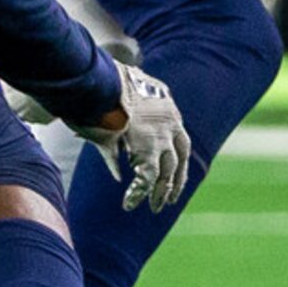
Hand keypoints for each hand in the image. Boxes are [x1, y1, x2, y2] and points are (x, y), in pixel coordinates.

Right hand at [75, 62, 190, 212]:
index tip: (175, 176)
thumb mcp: (121, 108)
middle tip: (170, 200)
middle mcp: (170, 125)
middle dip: (174, 182)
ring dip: (160, 192)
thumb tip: (117, 169)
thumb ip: (122, 136)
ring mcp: (160, 137)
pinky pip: (146, 178)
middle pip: (178, 161)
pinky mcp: (146, 147)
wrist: (106, 78)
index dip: (178, 163)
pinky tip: (129, 203)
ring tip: (156, 208)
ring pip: (165, 173)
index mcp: (168, 112)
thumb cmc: (109, 88)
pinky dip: (137, 192)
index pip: (181, 143)